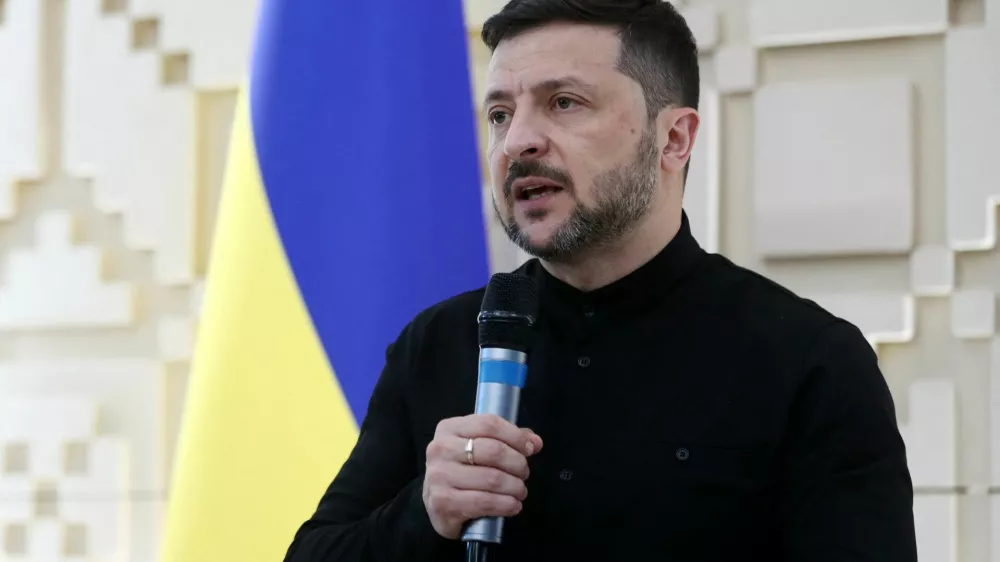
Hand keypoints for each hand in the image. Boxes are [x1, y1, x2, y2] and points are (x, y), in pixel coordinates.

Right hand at [421, 414, 543, 538]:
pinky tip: (513, 505)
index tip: (529, 448)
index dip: (515, 436)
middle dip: (518, 463)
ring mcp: (439, 477)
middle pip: (493, 450)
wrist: (436, 505)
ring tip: (520, 491)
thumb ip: (508, 440)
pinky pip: (485, 502)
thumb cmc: (462, 471)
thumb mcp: (478, 447)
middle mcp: (440, 450)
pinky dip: (507, 504)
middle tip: (524, 473)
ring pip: (493, 478)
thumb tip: (535, 442)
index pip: (489, 424)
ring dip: (515, 487)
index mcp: (448, 429)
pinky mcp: (443, 503)